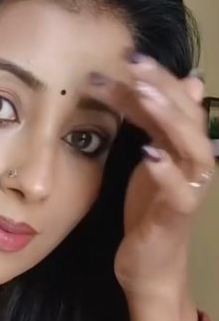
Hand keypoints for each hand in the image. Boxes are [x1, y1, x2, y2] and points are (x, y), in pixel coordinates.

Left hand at [88, 54, 214, 301]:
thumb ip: (156, 123)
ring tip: (143, 93)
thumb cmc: (148, 211)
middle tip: (134, 61)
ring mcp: (190, 189)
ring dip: (168, 117)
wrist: (150, 264)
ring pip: (190, 146)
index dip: (154, 78)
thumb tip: (187, 80)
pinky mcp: (179, 215)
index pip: (174, 103)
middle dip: (162, 85)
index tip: (125, 56)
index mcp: (185, 147)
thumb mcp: (149, 159)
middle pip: (187, 115)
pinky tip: (149, 154)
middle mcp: (194, 163)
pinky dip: (166, 171)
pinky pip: (179, 190)